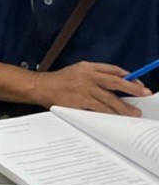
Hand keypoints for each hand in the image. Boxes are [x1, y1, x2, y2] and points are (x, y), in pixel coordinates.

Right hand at [33, 61, 150, 115]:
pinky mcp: (80, 102)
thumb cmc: (60, 80)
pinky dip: (109, 114)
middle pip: (115, 81)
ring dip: (124, 107)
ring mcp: (84, 89)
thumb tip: (115, 83)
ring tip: (134, 112)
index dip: (128, 76)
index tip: (138, 83)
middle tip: (144, 93)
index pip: (112, 69)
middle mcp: (87, 76)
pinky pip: (99, 109)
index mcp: (87, 67)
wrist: (41, 87)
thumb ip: (94, 75)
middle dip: (132, 88)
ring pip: (110, 99)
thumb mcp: (77, 71)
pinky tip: (116, 118)